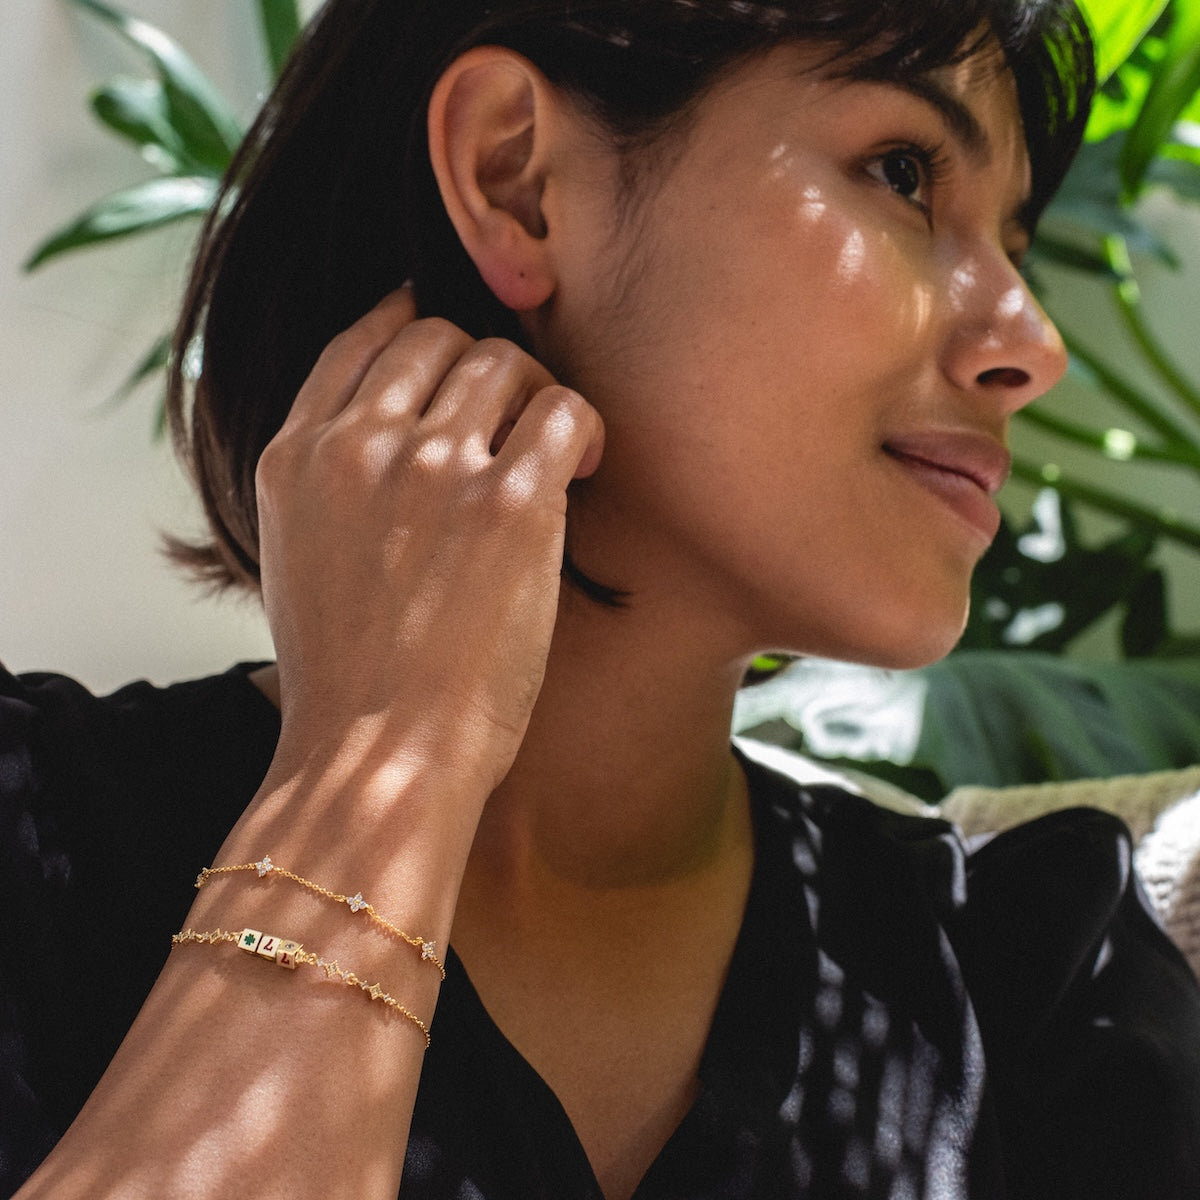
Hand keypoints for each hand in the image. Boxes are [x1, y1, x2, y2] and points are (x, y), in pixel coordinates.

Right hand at [254, 289, 603, 796]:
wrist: (377, 759)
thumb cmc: (350, 682)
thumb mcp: (300, 560)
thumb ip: (334, 483)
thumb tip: (398, 432)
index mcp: (296, 457)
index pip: (362, 339)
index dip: (415, 325)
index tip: (454, 350)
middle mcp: (358, 445)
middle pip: (439, 336)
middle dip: (485, 368)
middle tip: (514, 421)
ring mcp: (430, 467)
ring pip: (503, 360)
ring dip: (535, 394)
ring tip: (552, 451)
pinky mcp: (507, 503)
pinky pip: (564, 409)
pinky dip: (582, 428)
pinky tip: (584, 469)